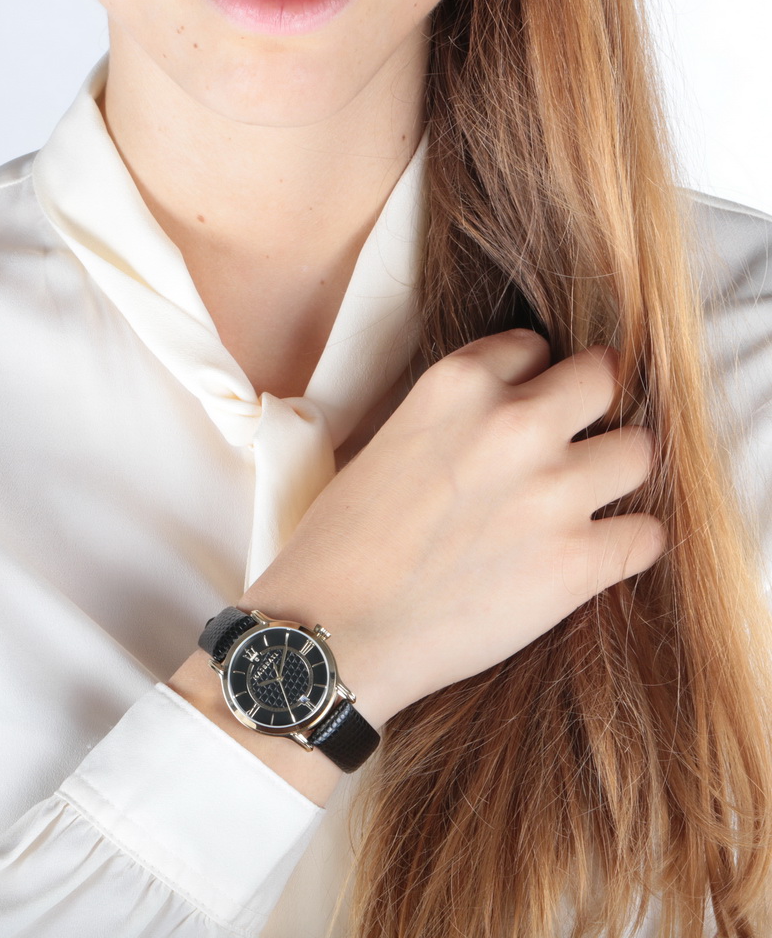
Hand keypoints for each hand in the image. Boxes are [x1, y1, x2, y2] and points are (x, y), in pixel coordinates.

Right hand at [239, 329, 664, 727]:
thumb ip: (451, 420)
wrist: (331, 632)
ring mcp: (554, 492)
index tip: (525, 408)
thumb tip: (494, 424)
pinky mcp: (578, 563)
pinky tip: (594, 554)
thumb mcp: (383, 443)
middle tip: (574, 439)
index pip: (534, 347)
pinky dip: (627, 544)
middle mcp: (515, 424)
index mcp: (457, 384)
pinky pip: (647, 534)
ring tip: (585, 501)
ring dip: (616, 474)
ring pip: (640, 451)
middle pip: (605, 377)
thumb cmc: (339, 545)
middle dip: (593, 404)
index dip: (531, 379)